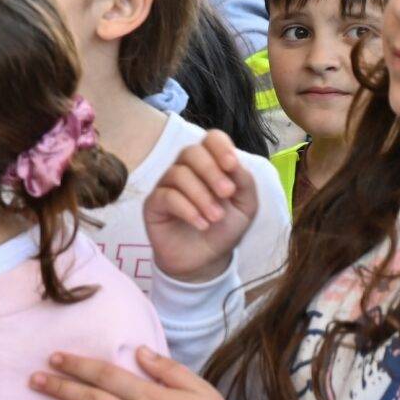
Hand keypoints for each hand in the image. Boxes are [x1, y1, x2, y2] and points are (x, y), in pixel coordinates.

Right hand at [144, 133, 258, 284]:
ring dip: (201, 196)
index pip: (210, 139)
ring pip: (178, 174)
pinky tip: (201, 223)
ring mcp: (167, 186)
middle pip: (190, 152)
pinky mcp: (153, 204)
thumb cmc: (225, 228)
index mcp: (211, 165)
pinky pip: (166, 196)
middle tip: (226, 194)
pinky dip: (187, 209)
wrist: (206, 259)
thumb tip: (233, 163)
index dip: (219, 147)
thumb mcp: (246, 206)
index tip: (232, 166)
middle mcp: (186, 170)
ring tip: (215, 217)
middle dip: (211, 171)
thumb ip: (244, 182)